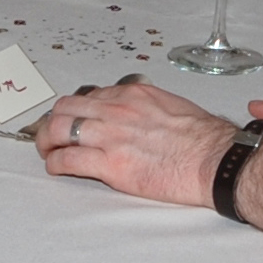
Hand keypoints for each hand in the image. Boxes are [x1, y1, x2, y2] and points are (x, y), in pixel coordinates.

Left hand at [33, 77, 236, 208]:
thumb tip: (137, 116)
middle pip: (66, 108)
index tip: (73, 120)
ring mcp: (111, 136)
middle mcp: (116, 110)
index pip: (90, 96)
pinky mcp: (111, 165)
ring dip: (47, 142)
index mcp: (132, 95)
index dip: (76, 110)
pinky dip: (56, 164)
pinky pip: (69, 160)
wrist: (215, 159)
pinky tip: (57, 168)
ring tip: (47, 151)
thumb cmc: (202, 138)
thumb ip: (145, 108)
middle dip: (52, 122)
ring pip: (60, 130)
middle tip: (50, 135)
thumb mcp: (171, 106)